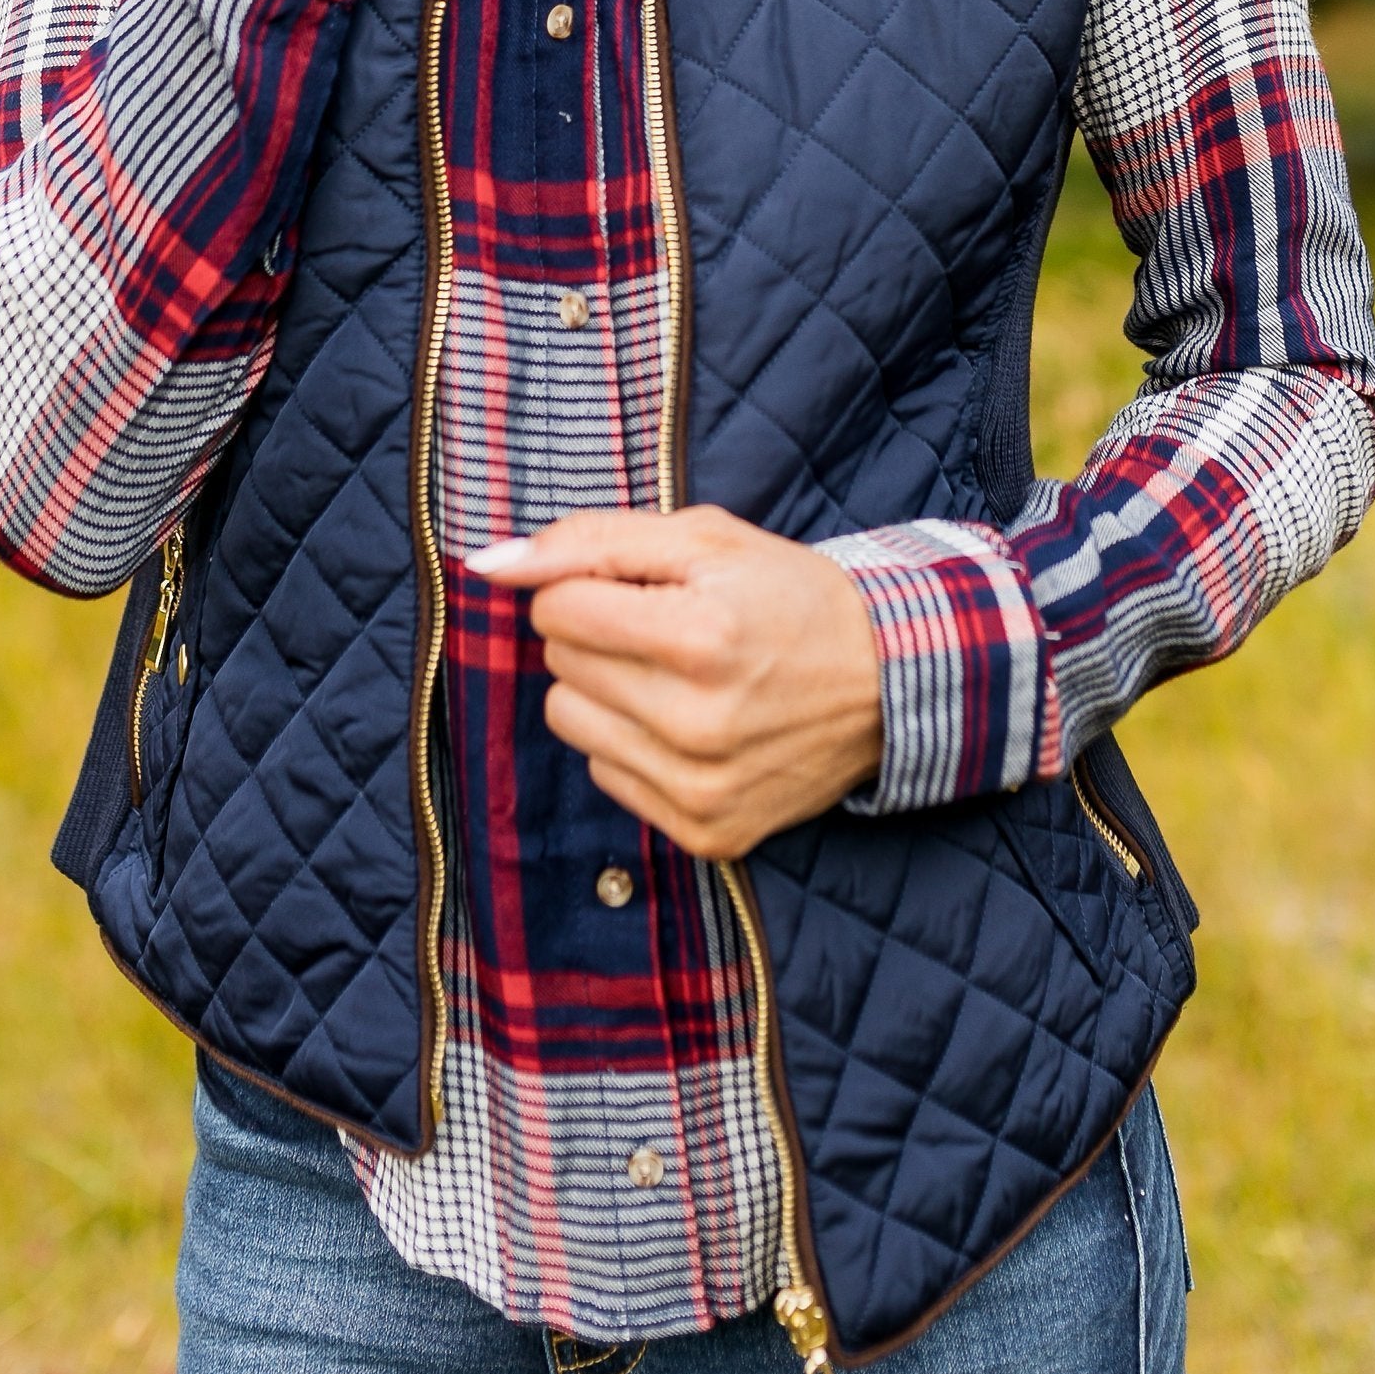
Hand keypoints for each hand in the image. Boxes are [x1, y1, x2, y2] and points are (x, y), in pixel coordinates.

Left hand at [470, 507, 883, 859]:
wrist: (887, 681)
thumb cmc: (786, 596)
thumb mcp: (702, 539)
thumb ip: (587, 540)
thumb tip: (487, 564)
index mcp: (702, 637)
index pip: (557, 609)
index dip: (590, 587)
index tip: (643, 590)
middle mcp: (699, 723)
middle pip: (560, 665)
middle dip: (600, 635)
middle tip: (672, 630)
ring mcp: (702, 788)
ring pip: (570, 721)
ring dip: (607, 691)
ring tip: (676, 677)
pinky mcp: (707, 834)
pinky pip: (605, 775)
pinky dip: (634, 744)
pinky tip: (692, 726)